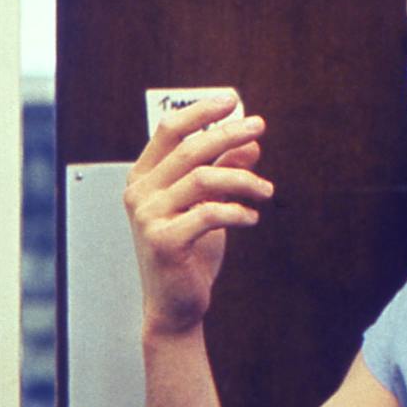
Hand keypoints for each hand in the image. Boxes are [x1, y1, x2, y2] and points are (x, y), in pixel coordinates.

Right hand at [123, 93, 273, 337]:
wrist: (176, 306)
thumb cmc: (190, 255)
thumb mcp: (209, 206)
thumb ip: (224, 173)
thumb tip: (250, 143)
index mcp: (144, 178)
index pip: (169, 130)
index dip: (201, 112)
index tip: (233, 100)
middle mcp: (140, 193)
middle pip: (190, 149)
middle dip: (228, 134)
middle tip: (259, 128)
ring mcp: (148, 217)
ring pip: (203, 179)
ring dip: (243, 180)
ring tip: (267, 190)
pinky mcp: (164, 241)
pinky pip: (209, 214)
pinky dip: (237, 212)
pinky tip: (251, 218)